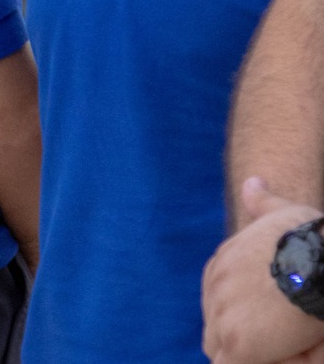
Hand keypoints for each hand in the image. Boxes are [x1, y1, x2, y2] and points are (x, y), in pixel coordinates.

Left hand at [202, 178, 323, 363]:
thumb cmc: (314, 236)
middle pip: (215, 329)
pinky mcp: (239, 341)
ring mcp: (223, 313)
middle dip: (241, 340)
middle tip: (276, 337)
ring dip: (253, 353)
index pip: (218, 302)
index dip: (241, 318)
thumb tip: (251, 182)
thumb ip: (262, 203)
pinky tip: (289, 351)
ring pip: (224, 350)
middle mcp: (215, 286)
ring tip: (286, 342)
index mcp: (222, 263)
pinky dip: (260, 362)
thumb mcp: (284, 213)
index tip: (268, 323)